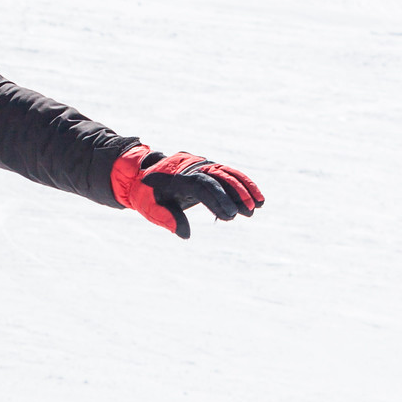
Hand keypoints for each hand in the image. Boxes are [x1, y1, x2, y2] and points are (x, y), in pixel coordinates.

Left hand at [111, 146, 263, 237]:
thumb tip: (185, 235)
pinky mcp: (208, 169)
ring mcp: (201, 166)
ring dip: (244, 189)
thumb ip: (167, 218)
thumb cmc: (146, 194)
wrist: (142, 174)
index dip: (217, 199)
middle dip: (236, 193)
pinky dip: (243, 184)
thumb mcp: (150, 207)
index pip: (202, 186)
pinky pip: (228, 175)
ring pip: (227, 174)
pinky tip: (256, 197)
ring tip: (259, 205)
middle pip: (219, 177)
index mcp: (177, 178)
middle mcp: (192, 168)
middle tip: (250, 211)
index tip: (230, 215)